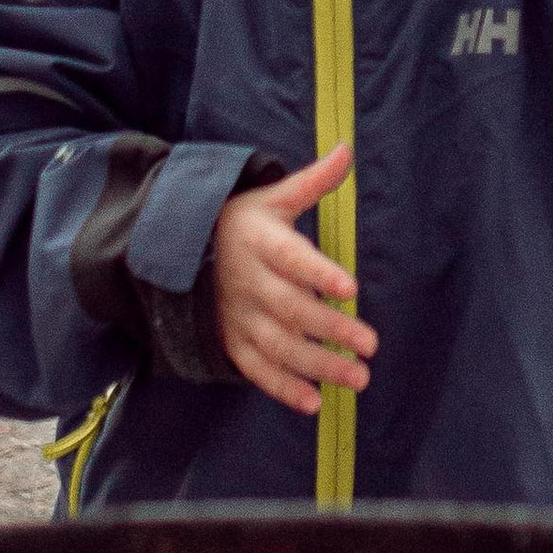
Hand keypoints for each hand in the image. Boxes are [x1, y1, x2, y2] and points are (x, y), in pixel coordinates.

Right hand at [212, 145, 373, 416]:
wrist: (180, 248)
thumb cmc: (242, 221)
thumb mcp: (272, 198)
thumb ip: (313, 182)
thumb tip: (348, 150)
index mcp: (260, 241)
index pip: (292, 258)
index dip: (319, 273)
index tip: (351, 288)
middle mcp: (247, 281)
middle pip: (291, 309)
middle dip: (331, 329)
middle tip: (371, 346)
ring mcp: (237, 314)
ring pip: (278, 345)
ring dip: (317, 365)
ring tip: (358, 378)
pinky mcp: (230, 340)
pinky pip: (255, 368)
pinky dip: (281, 388)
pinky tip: (314, 402)